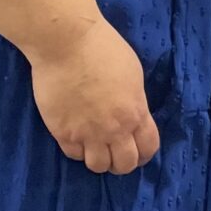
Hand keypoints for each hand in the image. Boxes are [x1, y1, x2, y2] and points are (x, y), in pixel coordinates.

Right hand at [28, 15, 160, 173]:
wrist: (67, 43)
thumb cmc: (103, 48)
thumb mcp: (132, 74)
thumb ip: (134, 101)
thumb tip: (132, 114)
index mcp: (135, 112)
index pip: (148, 148)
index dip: (144, 154)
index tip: (138, 152)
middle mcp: (114, 129)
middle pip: (124, 165)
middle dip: (122, 162)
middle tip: (115, 153)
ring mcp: (87, 133)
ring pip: (98, 166)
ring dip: (99, 159)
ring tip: (95, 147)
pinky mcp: (63, 132)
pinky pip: (73, 155)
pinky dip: (77, 150)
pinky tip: (77, 136)